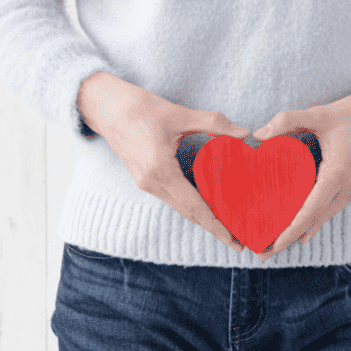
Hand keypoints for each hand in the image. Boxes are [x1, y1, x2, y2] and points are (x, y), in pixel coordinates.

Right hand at [78, 71, 250, 252]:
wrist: (106, 107)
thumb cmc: (139, 108)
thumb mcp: (179, 114)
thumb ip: (213, 123)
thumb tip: (244, 133)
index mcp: (161, 171)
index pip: (195, 207)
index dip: (216, 226)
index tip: (235, 242)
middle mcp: (152, 183)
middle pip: (189, 213)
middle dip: (214, 228)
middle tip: (240, 241)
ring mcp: (146, 182)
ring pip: (180, 207)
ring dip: (203, 218)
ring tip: (228, 225)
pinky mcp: (145, 178)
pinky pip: (172, 197)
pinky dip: (191, 205)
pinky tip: (207, 204)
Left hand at [250, 79, 350, 260]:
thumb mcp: (323, 112)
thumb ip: (288, 120)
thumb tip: (258, 135)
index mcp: (339, 173)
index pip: (311, 210)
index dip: (290, 230)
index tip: (273, 245)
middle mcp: (349, 188)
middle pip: (315, 221)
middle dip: (289, 238)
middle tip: (262, 253)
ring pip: (323, 216)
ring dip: (301, 230)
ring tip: (275, 242)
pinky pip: (331, 208)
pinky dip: (313, 218)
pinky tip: (299, 227)